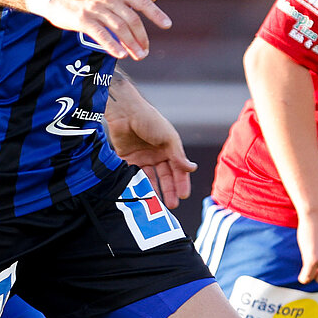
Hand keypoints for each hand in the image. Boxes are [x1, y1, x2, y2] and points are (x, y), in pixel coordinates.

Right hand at [42, 0, 169, 59]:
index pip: (141, 1)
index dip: (155, 13)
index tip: (167, 25)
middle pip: (131, 19)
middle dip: (141, 37)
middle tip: (145, 52)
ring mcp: (95, 8)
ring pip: (118, 27)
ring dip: (130, 44)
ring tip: (137, 56)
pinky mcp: (82, 19)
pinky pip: (100, 33)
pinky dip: (112, 45)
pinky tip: (120, 55)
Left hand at [104, 90, 195, 207]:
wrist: (125, 112)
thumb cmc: (149, 119)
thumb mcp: (168, 138)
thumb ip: (178, 155)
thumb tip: (192, 168)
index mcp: (169, 148)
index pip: (178, 169)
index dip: (181, 182)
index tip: (183, 195)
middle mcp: (157, 154)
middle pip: (165, 176)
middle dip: (169, 190)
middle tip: (172, 205)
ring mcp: (142, 157)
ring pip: (150, 178)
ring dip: (154, 190)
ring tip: (156, 204)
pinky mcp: (128, 159)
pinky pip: (134, 175)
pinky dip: (138, 184)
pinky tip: (142, 194)